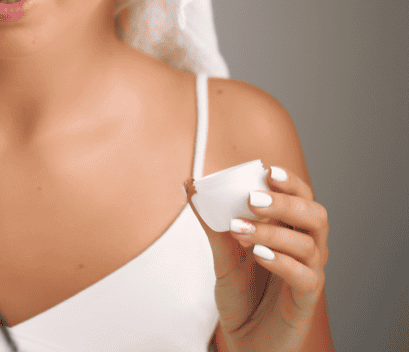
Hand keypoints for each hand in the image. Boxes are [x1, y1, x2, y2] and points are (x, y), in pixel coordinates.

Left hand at [185, 166, 328, 351]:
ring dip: (272, 232)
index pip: (302, 198)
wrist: (245, 340)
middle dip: (285, 204)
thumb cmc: (242, 295)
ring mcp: (311, 274)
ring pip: (309, 244)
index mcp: (291, 232)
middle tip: (252, 200)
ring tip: (240, 231)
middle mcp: (307, 249)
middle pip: (315, 216)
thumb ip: (213, 224)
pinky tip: (260, 255)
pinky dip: (283, 263)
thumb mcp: (224, 256)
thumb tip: (190, 185)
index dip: (290, 183)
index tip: (267, 170)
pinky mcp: (306, 300)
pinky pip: (306, 277)